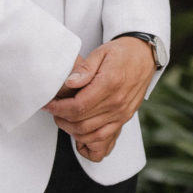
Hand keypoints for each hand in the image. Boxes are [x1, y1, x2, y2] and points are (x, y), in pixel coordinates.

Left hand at [46, 37, 158, 161]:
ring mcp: (121, 114)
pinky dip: (89, 140)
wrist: (144, 57)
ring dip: (72, 131)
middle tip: (53, 110)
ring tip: (63, 119)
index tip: (48, 104)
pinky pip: (104, 138)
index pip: (78, 106)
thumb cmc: (122, 53)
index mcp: (109, 85)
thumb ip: (84, 69)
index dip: (59, 108)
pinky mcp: (124, 119)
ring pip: (91, 134)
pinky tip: (78, 132)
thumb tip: (69, 83)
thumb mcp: (100, 53)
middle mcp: (117, 103)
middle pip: (82, 123)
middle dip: (62, 119)